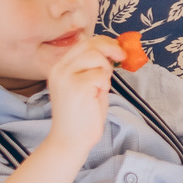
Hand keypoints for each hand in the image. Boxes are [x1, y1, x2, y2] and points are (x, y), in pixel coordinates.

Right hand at [43, 34, 119, 153]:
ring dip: (105, 69)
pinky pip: (100, 75)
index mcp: (60, 67)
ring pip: (95, 56)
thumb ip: (93, 68)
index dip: (103, 42)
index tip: (117, 49)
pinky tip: (98, 96)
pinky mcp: (77, 87)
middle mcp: (60, 69)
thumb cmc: (82, 115)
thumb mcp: (87, 85)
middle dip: (110, 48)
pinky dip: (105, 84)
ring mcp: (66, 77)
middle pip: (89, 45)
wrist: (70, 140)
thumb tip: (111, 51)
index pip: (82, 43)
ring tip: (102, 86)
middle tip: (122, 57)